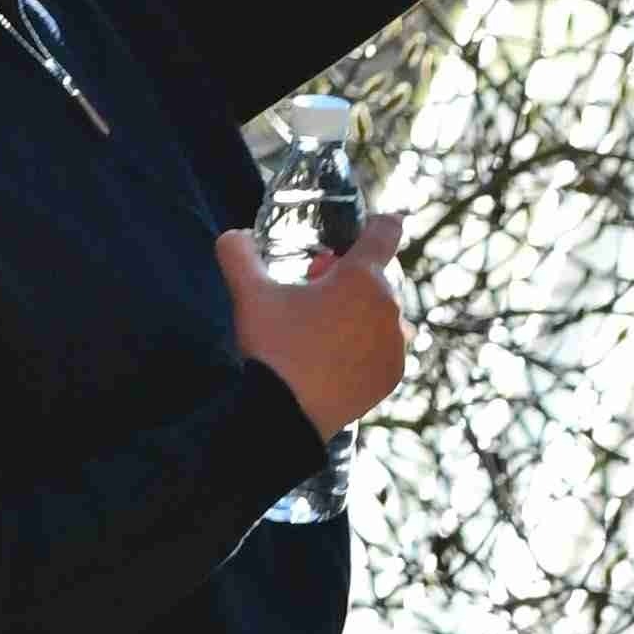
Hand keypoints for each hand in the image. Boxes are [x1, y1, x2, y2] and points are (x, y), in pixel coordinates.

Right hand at [221, 213, 410, 439]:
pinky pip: (383, 345)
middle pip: (374, 277)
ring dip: (358, 311)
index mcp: (362, 278)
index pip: (386, 233)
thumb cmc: (273, 344)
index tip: (380, 220)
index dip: (382, 222)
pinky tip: (333, 353)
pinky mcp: (393, 375)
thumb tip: (237, 235)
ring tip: (322, 326)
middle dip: (346, 277)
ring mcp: (396, 346)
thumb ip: (238, 250)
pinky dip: (364, 342)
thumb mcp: (248, 290)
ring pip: (380, 313)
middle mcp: (390, 309)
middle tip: (310, 289)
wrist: (287, 413)